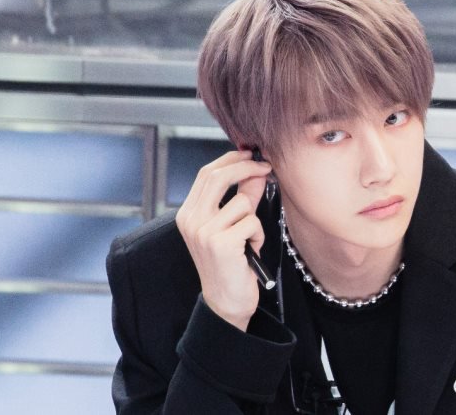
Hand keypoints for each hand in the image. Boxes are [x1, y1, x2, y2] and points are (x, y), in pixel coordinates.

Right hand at [175, 149, 272, 331]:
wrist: (225, 302)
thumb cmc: (231, 264)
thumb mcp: (233, 226)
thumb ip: (242, 198)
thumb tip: (256, 171)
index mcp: (188, 214)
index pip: (207, 174)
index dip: (231, 160)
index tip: (251, 154)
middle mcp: (191, 221)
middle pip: (218, 176)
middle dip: (247, 167)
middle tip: (267, 168)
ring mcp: (204, 232)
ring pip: (242, 203)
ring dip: (255, 218)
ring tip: (250, 238)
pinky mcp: (221, 243)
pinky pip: (252, 222)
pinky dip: (258, 234)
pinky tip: (251, 250)